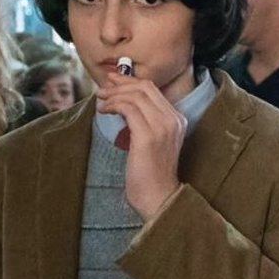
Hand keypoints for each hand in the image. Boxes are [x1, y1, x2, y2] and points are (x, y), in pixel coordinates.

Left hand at [96, 73, 186, 219]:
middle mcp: (173, 120)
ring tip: (101, 101)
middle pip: (145, 87)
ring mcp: (163, 127)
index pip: (153, 90)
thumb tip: (125, 104)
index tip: (113, 81)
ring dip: (114, 95)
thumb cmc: (151, 175)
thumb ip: (145, 123)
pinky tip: (104, 111)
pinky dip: (113, 105)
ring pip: (136, 95)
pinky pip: (128, 108)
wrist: (159, 197)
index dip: (130, 81)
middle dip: (121, 83)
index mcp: (177, 120)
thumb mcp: (152, 142)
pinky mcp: (148, 136)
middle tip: (103, 88)